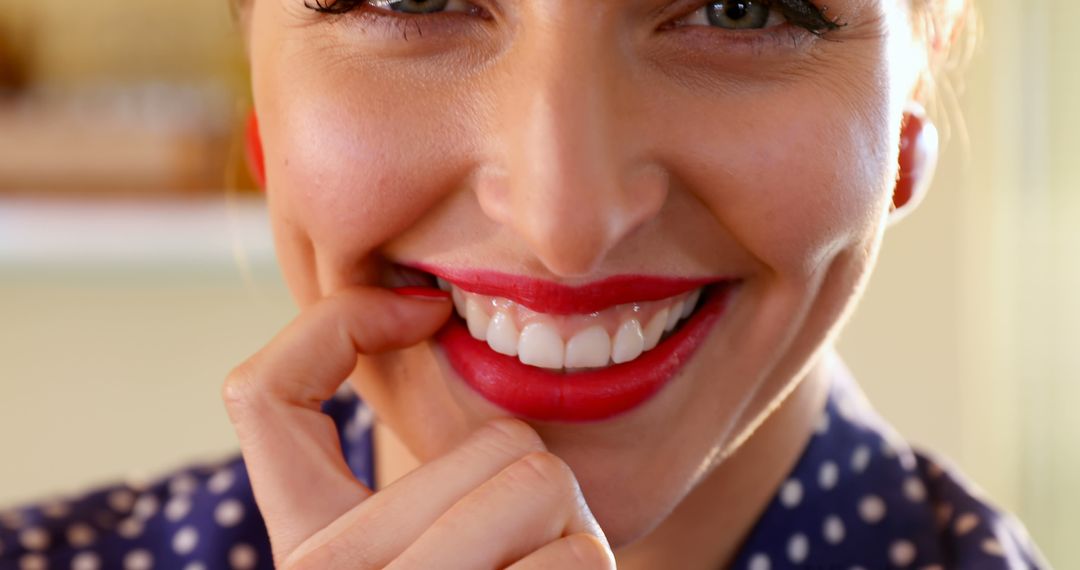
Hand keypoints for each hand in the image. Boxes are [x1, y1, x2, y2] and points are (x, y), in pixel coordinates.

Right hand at [222, 287, 614, 568]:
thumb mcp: (417, 553)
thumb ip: (418, 487)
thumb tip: (429, 326)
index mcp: (306, 548)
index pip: (261, 395)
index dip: (340, 326)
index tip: (424, 313)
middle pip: (493, 441)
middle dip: (537, 485)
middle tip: (525, 553)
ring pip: (541, 481)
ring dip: (573, 535)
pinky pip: (576, 554)